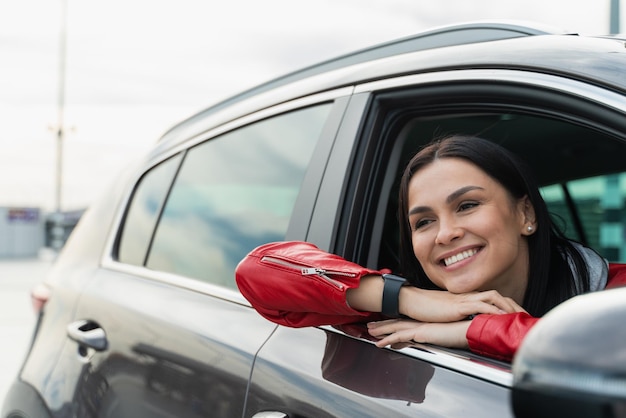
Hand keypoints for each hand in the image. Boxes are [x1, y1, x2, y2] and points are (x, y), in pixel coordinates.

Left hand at [367, 318, 470, 348]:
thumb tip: (441, 339)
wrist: (471, 327)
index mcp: (428, 323)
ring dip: (381, 330)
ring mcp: (420, 327)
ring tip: (370, 332)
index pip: (407, 323)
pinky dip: (387, 339)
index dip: (395, 323)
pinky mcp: (420, 333)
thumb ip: (443, 336)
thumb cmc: (466, 330)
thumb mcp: (451, 333)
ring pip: (395, 328)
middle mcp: (422, 323)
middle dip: (383, 325)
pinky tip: (379, 344)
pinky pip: (399, 337)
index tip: (386, 325)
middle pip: (398, 323)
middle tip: (371, 326)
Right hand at [400, 287, 526, 322]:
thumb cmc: (427, 309)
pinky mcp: (459, 305)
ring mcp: (464, 299)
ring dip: (508, 306)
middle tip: (526, 318)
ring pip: (493, 296)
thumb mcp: (447, 313)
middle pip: (498, 295)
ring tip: (518, 318)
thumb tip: (470, 327)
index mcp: (467, 297)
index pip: (494, 297)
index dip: (508, 306)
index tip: (519, 317)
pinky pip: (481, 305)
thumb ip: (460, 316)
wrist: (413, 301)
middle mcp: (469, 296)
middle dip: (514, 306)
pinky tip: (501, 317)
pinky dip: (493, 310)